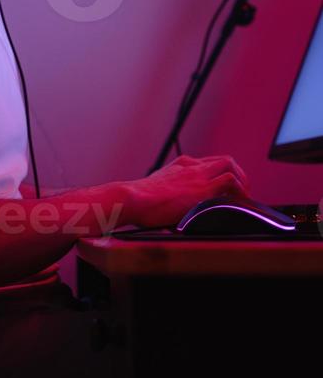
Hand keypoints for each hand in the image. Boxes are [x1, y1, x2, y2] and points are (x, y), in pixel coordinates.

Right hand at [125, 155, 250, 228]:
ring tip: (244, 196)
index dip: (220, 175)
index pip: (207, 164)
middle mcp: (190, 165)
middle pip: (223, 160)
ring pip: (229, 164)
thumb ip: (165, 196)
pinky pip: (230, 180)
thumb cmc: (137, 202)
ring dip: (241, 180)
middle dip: (236, 174)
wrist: (133, 199)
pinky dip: (239, 189)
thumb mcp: (153, 192)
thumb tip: (168, 217)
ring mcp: (197, 174)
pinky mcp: (203, 187)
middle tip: (240, 191)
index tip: (225, 189)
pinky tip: (239, 202)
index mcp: (179, 166)